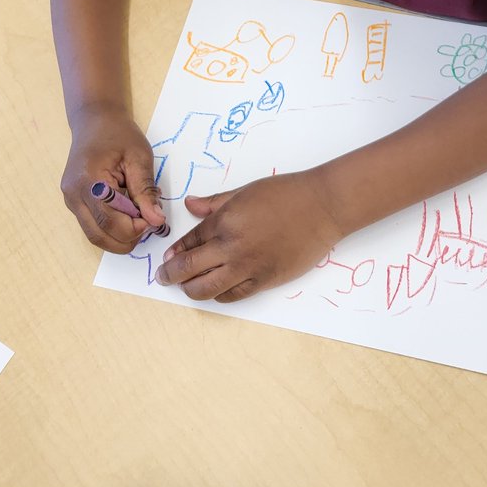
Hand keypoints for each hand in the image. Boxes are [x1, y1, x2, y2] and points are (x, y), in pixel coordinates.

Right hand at [61, 109, 165, 253]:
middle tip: (148, 222)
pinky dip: (112, 227)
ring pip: (94, 235)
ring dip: (119, 235)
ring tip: (139, 216)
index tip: (154, 219)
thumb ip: (145, 190)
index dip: (134, 228)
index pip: (110, 222)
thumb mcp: (139, 157)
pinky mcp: (74, 202)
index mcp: (88, 181)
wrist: (94, 120)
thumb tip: (156, 220)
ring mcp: (70, 201)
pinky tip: (128, 212)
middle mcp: (73, 196)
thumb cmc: (118, 134)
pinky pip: (92, 225)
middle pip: (99, 235)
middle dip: (127, 238)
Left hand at [156, 170, 342, 302]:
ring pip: (206, 289)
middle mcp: (231, 247)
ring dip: (191, 289)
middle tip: (165, 277)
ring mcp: (248, 268)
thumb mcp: (245, 191)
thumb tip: (190, 205)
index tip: (169, 257)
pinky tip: (216, 289)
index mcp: (224, 221)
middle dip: (171, 274)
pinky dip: (219, 294)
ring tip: (187, 286)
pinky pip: (232, 295)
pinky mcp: (264, 281)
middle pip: (189, 268)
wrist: (321, 207)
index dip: (175, 251)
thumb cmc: (285, 193)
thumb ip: (215, 203)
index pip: (189, 242)